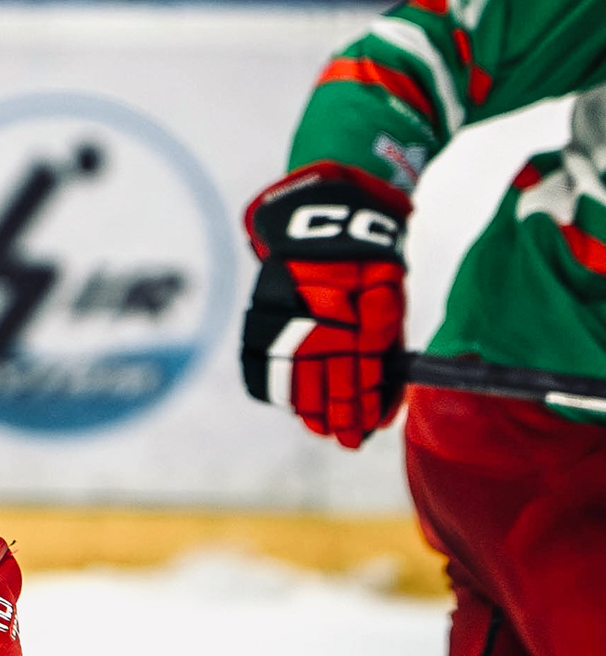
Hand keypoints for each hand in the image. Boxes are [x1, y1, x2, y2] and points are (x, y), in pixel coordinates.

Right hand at [242, 162, 408, 449]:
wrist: (319, 215)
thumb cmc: (365, 258)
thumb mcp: (390, 291)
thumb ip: (388, 345)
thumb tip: (386, 401)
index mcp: (361, 309)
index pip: (365, 371)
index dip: (367, 404)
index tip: (370, 429)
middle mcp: (322, 318)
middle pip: (331, 381)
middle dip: (341, 416)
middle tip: (349, 441)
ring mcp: (289, 318)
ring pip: (297, 379)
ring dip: (310, 409)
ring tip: (321, 428)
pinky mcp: (264, 317)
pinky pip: (264, 364)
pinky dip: (277, 388)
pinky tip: (292, 405)